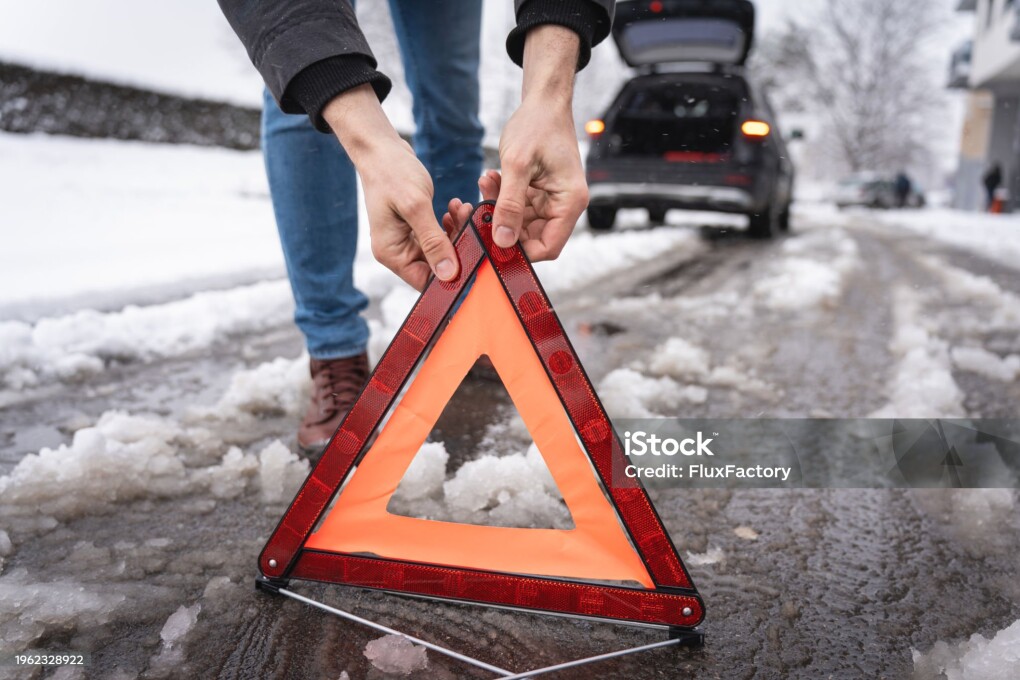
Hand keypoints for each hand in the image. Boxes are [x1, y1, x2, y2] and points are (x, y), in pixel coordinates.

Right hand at [322, 85, 458, 290]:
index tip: (472, 257)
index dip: (449, 275)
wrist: (382, 148)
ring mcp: (406, 239)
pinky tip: (455, 208)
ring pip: (441, 250)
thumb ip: (433, 241)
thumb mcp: (415, 206)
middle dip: (456, 248)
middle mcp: (397, 250)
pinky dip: (450, 223)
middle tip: (470, 221)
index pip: (424, 281)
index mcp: (391, 252)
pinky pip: (439, 235)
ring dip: (456, 233)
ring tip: (463, 210)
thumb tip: (447, 274)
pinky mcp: (416, 227)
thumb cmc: (391, 173)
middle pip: (435, 267)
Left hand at [491, 25, 587, 260]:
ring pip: (521, 223)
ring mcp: (552, 200)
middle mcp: (565, 205)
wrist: (543, 102)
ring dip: (499, 208)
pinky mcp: (540, 193)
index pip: (548, 247)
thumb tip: (502, 241)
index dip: (521, 251)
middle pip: (532, 238)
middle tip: (479, 208)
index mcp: (569, 202)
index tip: (493, 241)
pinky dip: (501, 197)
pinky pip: (518, 207)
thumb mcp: (517, 165)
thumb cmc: (537, 126)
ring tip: (487, 183)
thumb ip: (509, 205)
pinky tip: (491, 179)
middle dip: (504, 226)